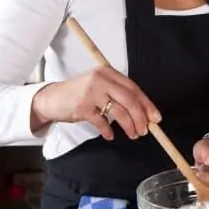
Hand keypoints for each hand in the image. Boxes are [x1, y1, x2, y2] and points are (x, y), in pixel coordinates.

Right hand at [31, 66, 160, 139]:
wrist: (52, 98)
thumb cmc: (81, 94)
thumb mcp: (100, 86)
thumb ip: (119, 94)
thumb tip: (144, 113)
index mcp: (108, 72)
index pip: (134, 89)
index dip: (147, 105)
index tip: (156, 118)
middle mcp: (100, 80)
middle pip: (129, 100)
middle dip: (140, 117)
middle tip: (145, 130)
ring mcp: (91, 93)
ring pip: (118, 112)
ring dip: (129, 126)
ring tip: (133, 135)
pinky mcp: (82, 107)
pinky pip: (101, 122)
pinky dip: (108, 131)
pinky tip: (110, 135)